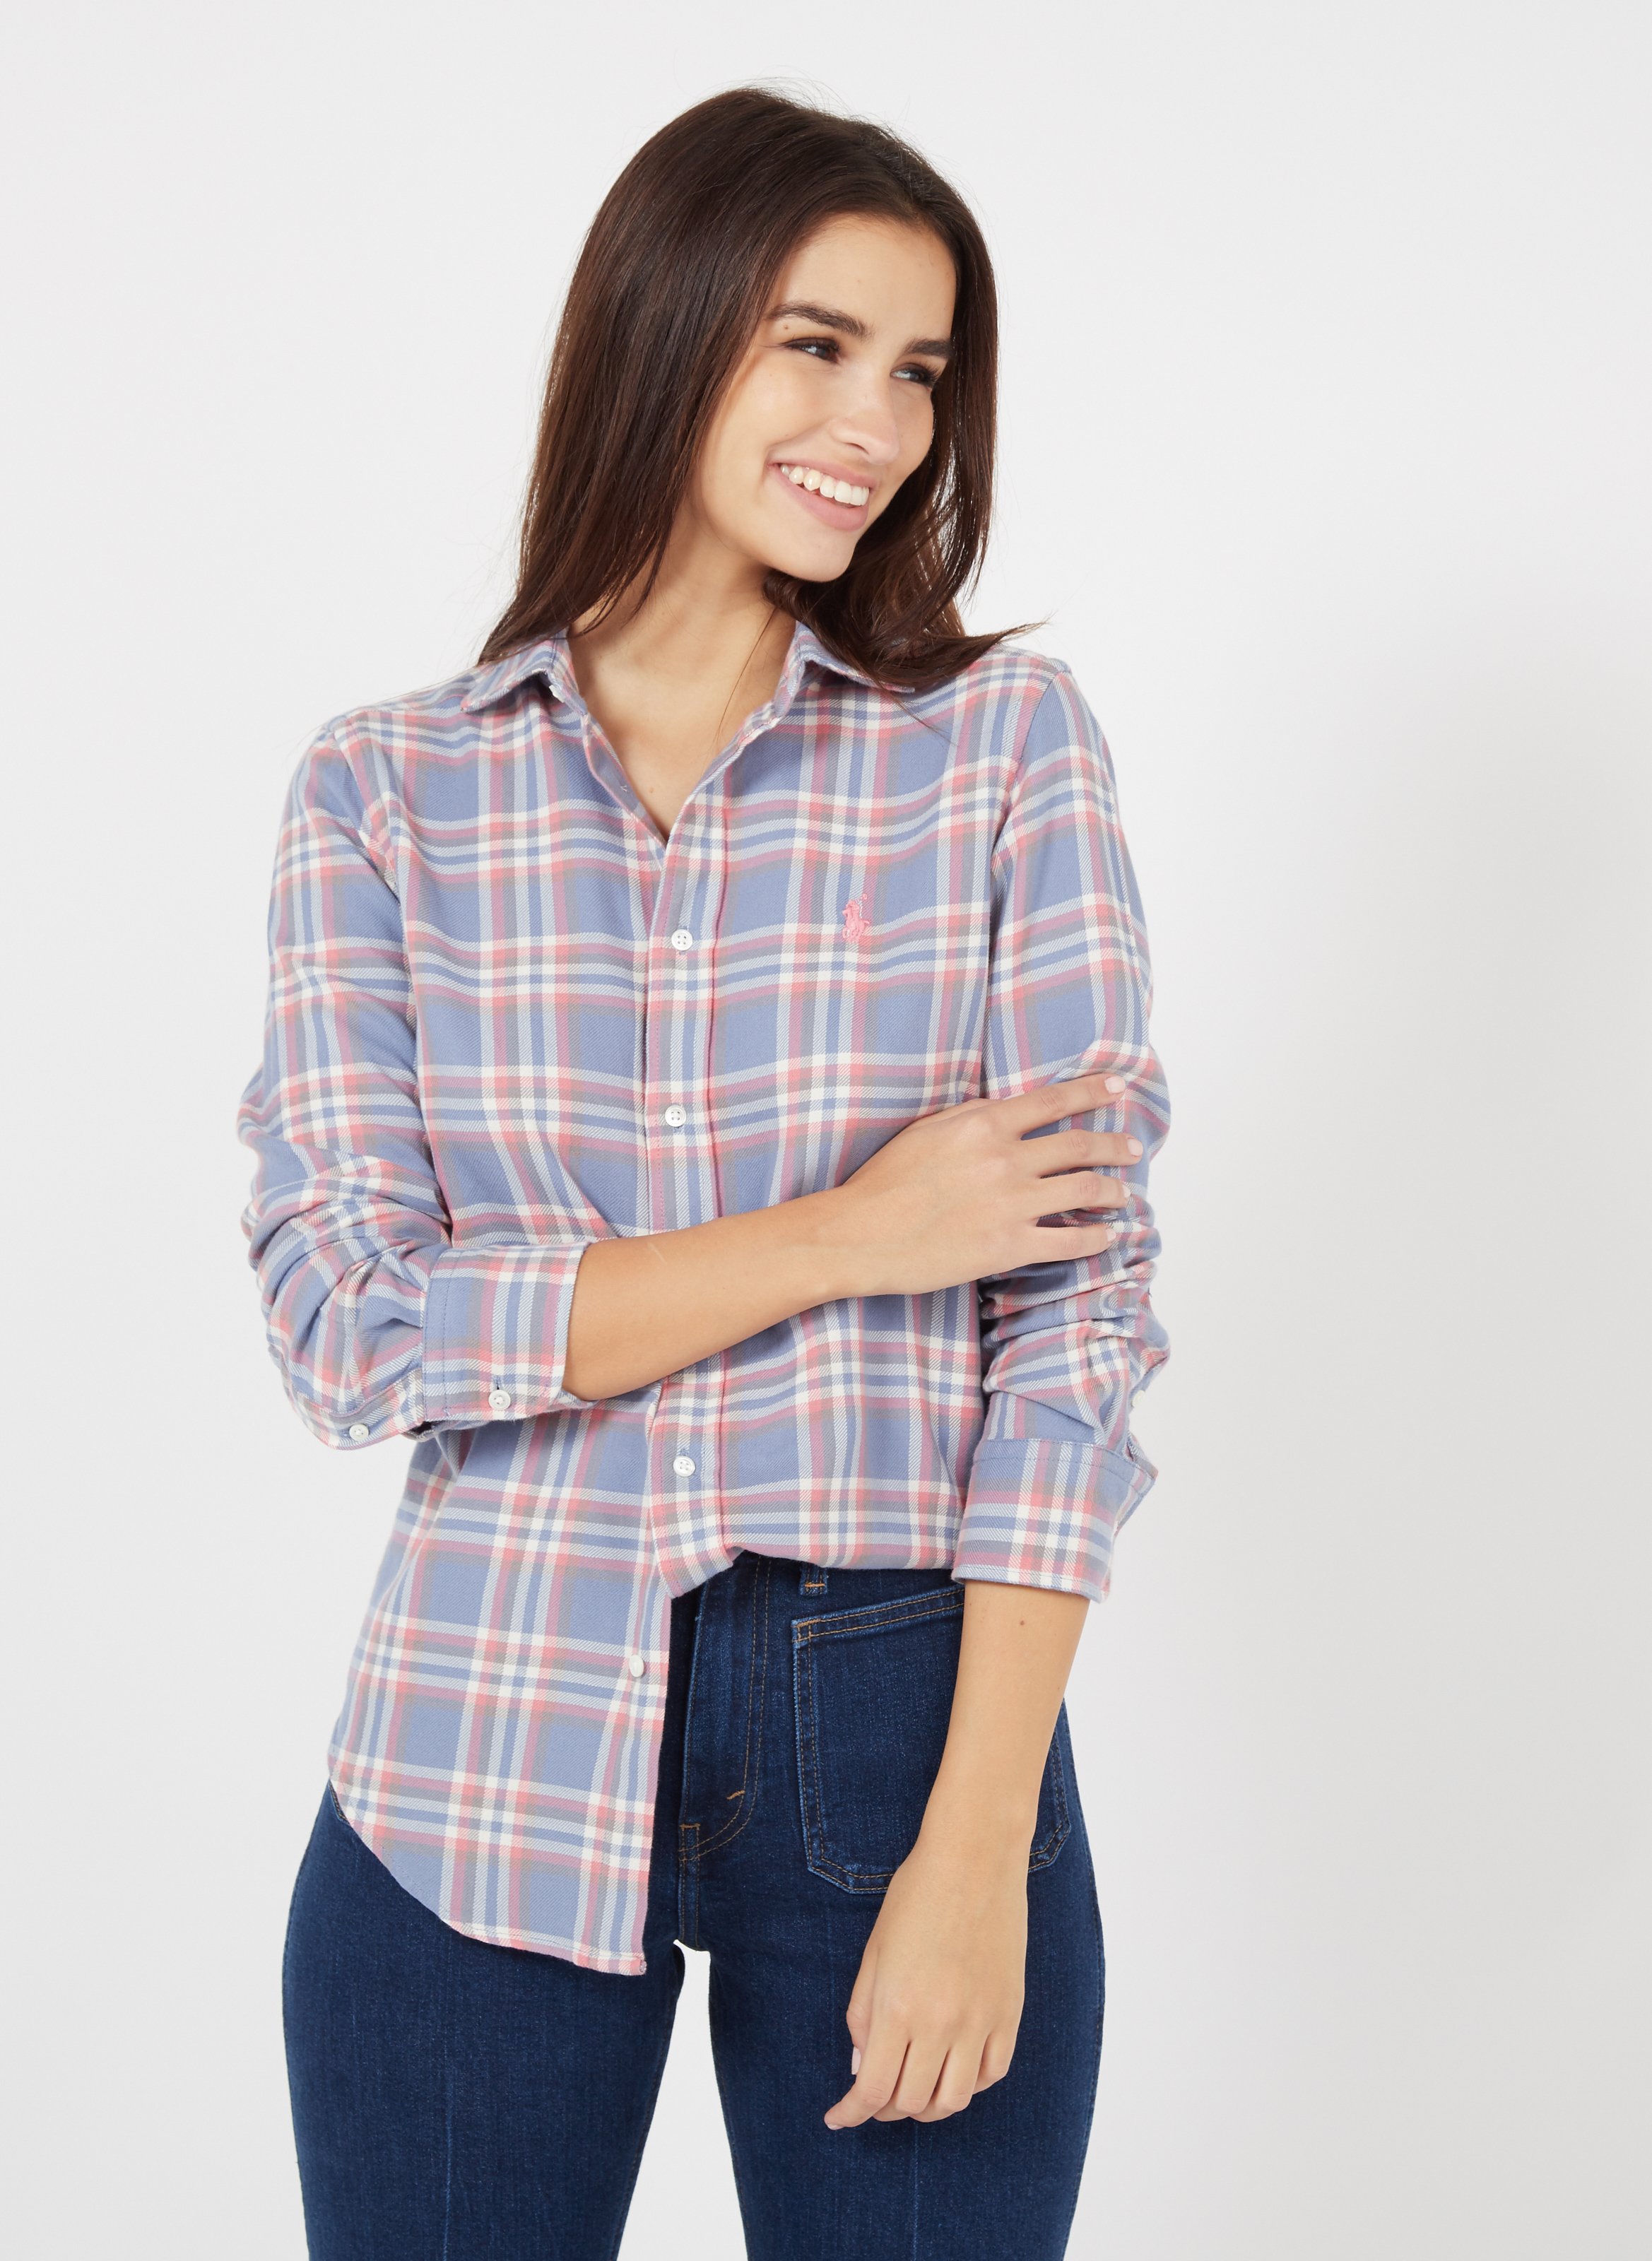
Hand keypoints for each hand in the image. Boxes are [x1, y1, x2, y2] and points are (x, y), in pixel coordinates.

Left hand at [822, 1822, 1029, 2128]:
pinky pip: (992, 2073)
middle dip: (883, 2110)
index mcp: (898, 2007)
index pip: (872, 2090)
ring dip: (927, 2106)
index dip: (851, 2113)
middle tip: (872, 2097)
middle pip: (911, 2102)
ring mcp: (981, 2020)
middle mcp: (941, 2023)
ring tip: (912, 2090)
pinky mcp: (1010, 2012)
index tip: (837, 2117)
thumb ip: (863, 2015)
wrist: (974, 1858)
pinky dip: (969, 2085)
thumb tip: (862, 2069)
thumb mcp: (874, 1953)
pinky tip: (952, 2069)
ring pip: (954, 2100)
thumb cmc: (915, 1897)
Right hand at [825, 1069, 1140, 1298]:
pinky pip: (1069, 1241)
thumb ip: (971, 1115)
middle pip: (1080, 1146)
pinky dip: (1095, 1238)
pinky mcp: (1009, 1246)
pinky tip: (1106, 1236)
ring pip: (1084, 1191)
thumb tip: (1005, 1108)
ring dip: (1113, 1191)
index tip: (1118, 1088)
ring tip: (1123, 1194)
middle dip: (1114, 1147)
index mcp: (985, 1124)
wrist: (860, 1234)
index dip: (1093, 1092)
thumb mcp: (926, 1130)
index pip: (1055, 1101)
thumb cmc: (884, 1182)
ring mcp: (1011, 1204)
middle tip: (1132, 1149)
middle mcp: (1006, 1159)